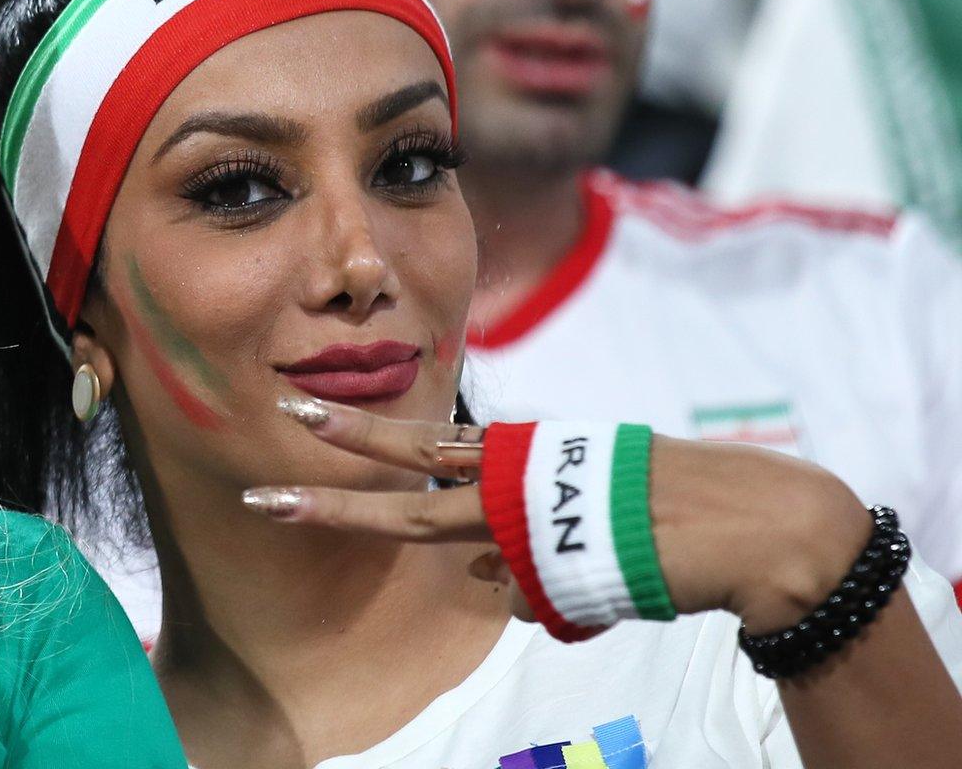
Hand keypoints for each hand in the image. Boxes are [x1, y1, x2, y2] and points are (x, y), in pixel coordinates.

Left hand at [245, 398, 872, 632]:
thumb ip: (521, 529)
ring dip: (369, 519)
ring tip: (330, 507)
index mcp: (518, 453)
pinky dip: (555, 594)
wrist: (751, 524)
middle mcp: (512, 481)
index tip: (300, 418)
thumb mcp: (580, 500)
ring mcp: (529, 524)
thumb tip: (482, 572)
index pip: (423, 445)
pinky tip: (607, 577)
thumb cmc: (669, 508)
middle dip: (330, 485)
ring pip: (435, 526)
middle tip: (263, 478)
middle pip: (405, 485)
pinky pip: (524, 596)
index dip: (360, 434)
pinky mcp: (553, 568)